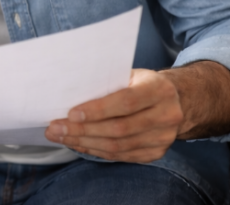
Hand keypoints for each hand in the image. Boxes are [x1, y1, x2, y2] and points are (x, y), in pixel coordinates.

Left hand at [44, 62, 229, 162]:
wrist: (174, 100)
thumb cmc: (141, 83)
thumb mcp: (130, 73)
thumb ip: (107, 81)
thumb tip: (69, 92)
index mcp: (159, 89)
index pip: (126, 102)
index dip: (98, 109)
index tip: (71, 113)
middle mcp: (167, 115)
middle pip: (119, 128)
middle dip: (83, 130)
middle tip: (55, 128)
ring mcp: (163, 138)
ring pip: (119, 146)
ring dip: (84, 142)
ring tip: (60, 136)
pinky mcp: (156, 153)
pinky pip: (121, 155)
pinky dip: (96, 150)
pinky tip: (78, 144)